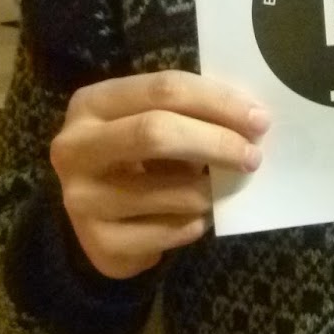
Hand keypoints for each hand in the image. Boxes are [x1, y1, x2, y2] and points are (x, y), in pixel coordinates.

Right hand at [50, 71, 268, 278]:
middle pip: (156, 133)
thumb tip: (251, 122)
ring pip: (173, 192)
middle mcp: (74, 149)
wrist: (99, 218)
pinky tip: (192, 217)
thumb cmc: (138, 158)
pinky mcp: (99, 243)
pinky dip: (196, 224)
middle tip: (253, 156)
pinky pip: (172, 232)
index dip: (217, 102)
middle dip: (217, 142)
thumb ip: (191, 114)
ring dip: (211, 192)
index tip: (259, 118)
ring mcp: (81, 200)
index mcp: (91, 104)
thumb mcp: (154, 123)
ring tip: (217, 189)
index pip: (163, 89)